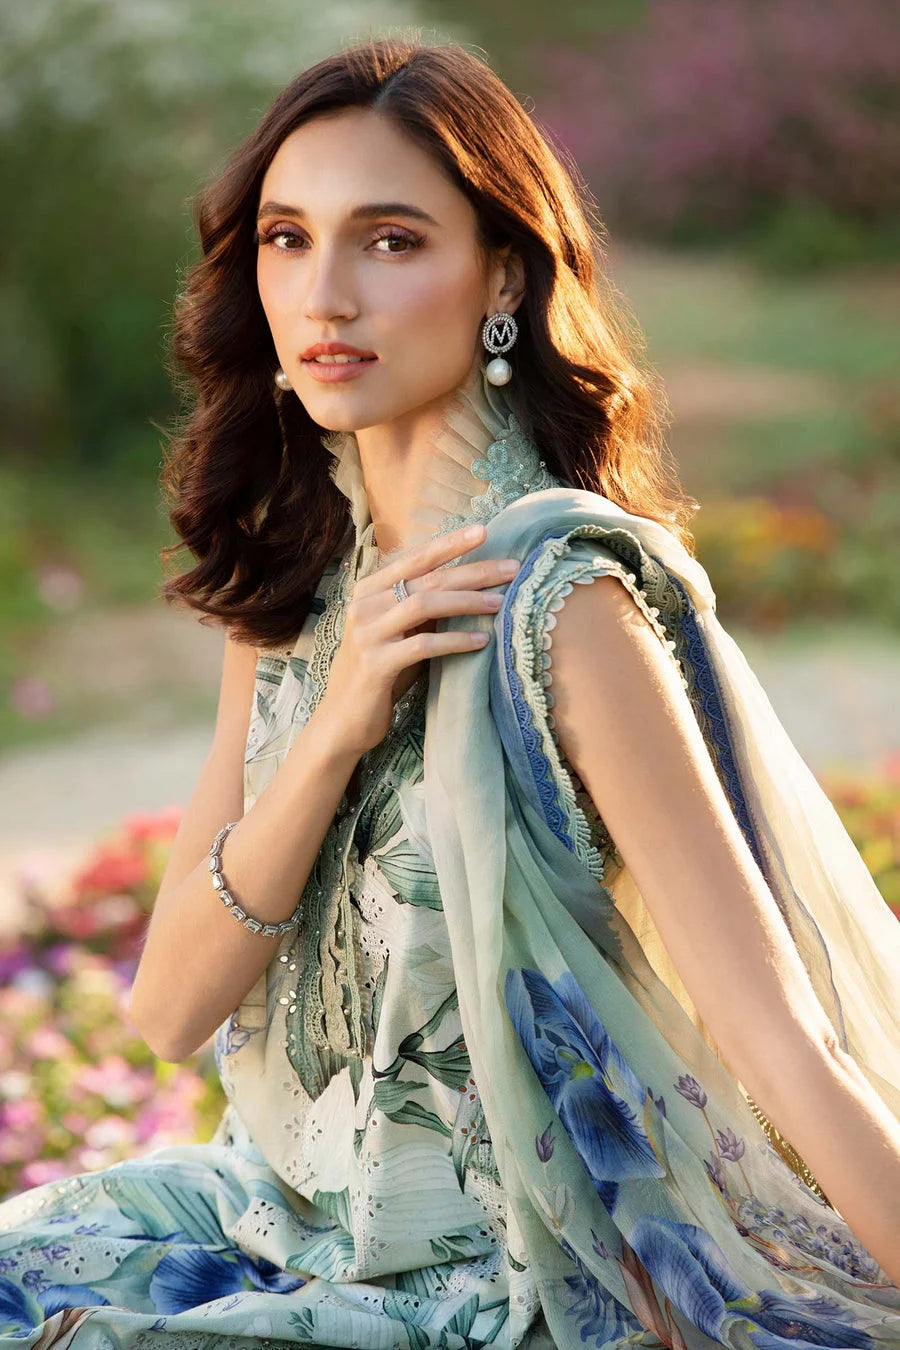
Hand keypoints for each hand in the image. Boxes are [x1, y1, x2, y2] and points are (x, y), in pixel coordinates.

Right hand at [316, 523, 519, 756]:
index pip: (415, 557)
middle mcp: (364, 605)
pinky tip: (481, 641)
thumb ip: (420, 607)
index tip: (484, 531)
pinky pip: (423, 646)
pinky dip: (455, 641)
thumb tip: (468, 583)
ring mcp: (367, 634)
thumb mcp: (398, 631)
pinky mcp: (376, 664)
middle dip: (472, 570)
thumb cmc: (379, 673)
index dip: (450, 542)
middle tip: (511, 567)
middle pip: (427, 577)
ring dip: (467, 601)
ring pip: (424, 604)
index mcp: (368, 590)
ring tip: (500, 602)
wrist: (343, 719)